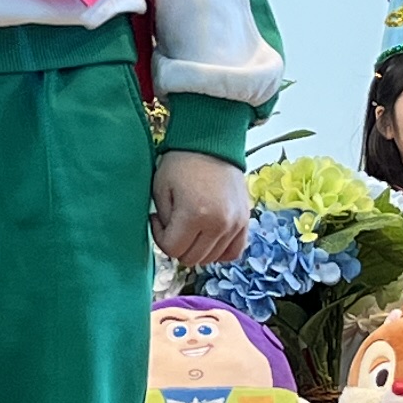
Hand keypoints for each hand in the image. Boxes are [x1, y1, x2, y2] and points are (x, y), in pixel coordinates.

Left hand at [151, 150, 250, 267]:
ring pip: (211, 258)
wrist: (212, 143)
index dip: (160, 237)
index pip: (172, 249)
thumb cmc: (181, 163)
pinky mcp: (245, 221)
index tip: (157, 219)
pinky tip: (208, 237)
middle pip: (192, 258)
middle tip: (173, 223)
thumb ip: (164, 221)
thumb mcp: (161, 189)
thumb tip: (170, 242)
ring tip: (190, 226)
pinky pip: (233, 252)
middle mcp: (219, 224)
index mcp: (195, 215)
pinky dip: (219, 251)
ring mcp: (235, 224)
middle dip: (177, 244)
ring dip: (196, 248)